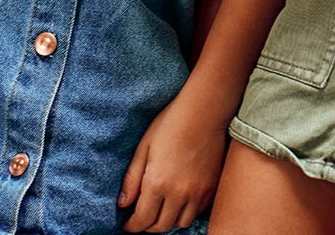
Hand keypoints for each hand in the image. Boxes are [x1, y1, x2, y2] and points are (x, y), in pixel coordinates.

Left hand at [117, 95, 227, 231]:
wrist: (205, 111)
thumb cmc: (171, 123)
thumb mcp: (144, 147)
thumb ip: (132, 178)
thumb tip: (123, 204)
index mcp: (157, 183)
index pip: (142, 220)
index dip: (132, 226)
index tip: (128, 224)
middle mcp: (179, 193)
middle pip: (161, 226)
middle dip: (148, 226)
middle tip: (142, 217)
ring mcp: (198, 192)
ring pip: (181, 223)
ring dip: (169, 221)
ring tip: (162, 209)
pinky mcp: (212, 187)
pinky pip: (198, 211)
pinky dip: (187, 211)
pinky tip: (180, 199)